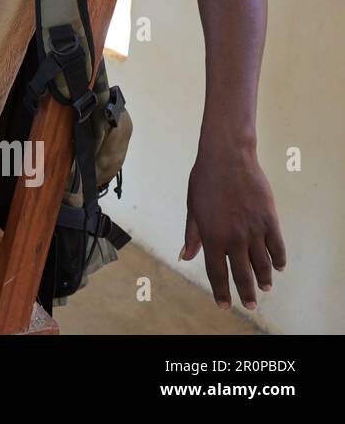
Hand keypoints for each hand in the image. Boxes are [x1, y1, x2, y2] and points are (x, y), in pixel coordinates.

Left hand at [181, 146, 285, 310]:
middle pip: (241, 274)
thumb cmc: (204, 181)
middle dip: (246, 293)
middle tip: (250, 305)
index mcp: (211, 236)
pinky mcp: (269, 220)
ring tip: (266, 287)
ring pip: (262, 263)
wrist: (228, 158)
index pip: (216, 272)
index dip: (221, 291)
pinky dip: (278, 259)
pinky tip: (278, 267)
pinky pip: (277, 246)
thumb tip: (185, 257)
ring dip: (264, 278)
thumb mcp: (193, 208)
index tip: (224, 305)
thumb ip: (192, 235)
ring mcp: (253, 230)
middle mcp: (233, 237)